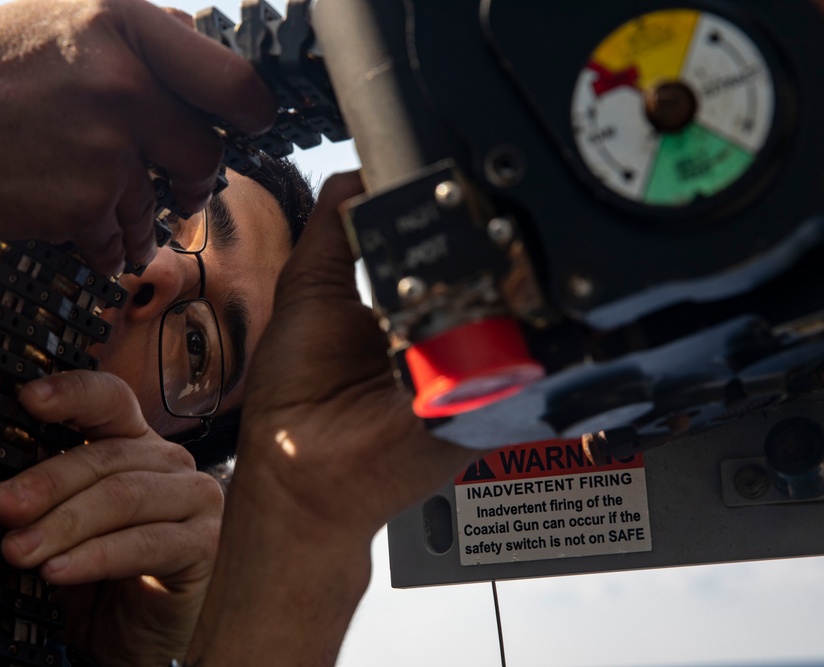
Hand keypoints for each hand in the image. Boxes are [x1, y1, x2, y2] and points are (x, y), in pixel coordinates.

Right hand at [0, 0, 274, 274]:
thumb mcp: (56, 20)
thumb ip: (135, 39)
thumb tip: (201, 45)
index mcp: (126, 21)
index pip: (237, 83)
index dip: (249, 116)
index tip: (242, 129)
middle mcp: (127, 80)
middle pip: (209, 152)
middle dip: (194, 179)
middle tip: (178, 186)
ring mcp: (108, 144)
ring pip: (161, 204)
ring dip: (139, 217)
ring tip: (97, 200)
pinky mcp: (84, 202)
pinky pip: (120, 240)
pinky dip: (103, 244)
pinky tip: (72, 224)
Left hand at [0, 370, 222, 666]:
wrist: (140, 644)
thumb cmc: (102, 587)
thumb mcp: (61, 540)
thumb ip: (38, 511)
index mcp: (135, 448)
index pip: (110, 401)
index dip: (73, 393)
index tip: (28, 399)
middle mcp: (171, 464)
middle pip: (107, 456)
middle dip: (48, 482)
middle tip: (2, 508)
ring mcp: (196, 500)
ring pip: (124, 496)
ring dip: (65, 523)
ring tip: (20, 552)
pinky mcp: (207, 543)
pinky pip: (147, 542)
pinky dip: (97, 556)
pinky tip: (59, 571)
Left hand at [192, 173, 477, 665]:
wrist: (304, 474)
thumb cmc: (297, 391)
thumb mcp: (310, 286)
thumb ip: (336, 226)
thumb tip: (367, 166)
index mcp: (418, 301)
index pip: (461, 246)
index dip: (465, 219)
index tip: (469, 189)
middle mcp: (454, 331)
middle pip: (499, 273)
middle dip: (494, 250)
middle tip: (482, 235)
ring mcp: (478, 369)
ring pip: (521, 313)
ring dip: (508, 293)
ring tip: (477, 287)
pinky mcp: (491, 406)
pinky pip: (525, 367)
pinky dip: (516, 343)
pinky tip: (488, 329)